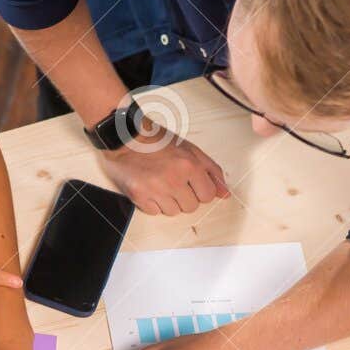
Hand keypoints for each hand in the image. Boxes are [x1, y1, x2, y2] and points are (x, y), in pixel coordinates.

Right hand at [99, 132, 228, 215]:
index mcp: (189, 165)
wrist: (124, 137)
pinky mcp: (138, 196)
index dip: (200, 190)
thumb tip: (224, 194)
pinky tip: (149, 187)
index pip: (208, 195)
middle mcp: (173, 179)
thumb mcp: (190, 149)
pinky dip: (152, 203)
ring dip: (168, 201)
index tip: (191, 182)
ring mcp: (155, 189)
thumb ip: (211, 171)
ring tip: (160, 183)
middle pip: (191, 207)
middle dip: (185, 197)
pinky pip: (154, 212)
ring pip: (173, 212)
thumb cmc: (156, 141)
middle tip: (173, 180)